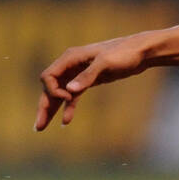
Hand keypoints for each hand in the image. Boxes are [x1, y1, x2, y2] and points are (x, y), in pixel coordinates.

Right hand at [35, 35, 149, 130]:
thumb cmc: (123, 53)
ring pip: (60, 94)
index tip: (68, 97)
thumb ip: (87, 76)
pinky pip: (73, 96)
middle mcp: (70, 65)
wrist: (140, 52)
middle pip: (50, 88)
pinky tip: (66, 121)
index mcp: (70, 58)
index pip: (49, 76)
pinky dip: (68, 108)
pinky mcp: (88, 81)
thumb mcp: (105, 63)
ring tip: (43, 127)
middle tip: (38, 127)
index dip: (53, 90)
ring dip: (52, 109)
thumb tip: (70, 90)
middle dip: (44, 106)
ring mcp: (79, 74)